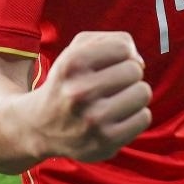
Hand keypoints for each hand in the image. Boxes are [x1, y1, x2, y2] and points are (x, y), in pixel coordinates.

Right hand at [29, 31, 151, 162]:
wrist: (40, 127)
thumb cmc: (68, 82)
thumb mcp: (77, 50)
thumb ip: (112, 41)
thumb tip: (140, 63)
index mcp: (72, 64)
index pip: (123, 47)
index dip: (122, 54)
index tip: (110, 64)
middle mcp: (79, 92)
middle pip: (135, 70)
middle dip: (128, 74)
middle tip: (111, 85)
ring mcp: (92, 121)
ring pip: (143, 93)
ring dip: (134, 94)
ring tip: (115, 100)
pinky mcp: (105, 143)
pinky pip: (144, 118)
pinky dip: (136, 115)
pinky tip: (117, 117)